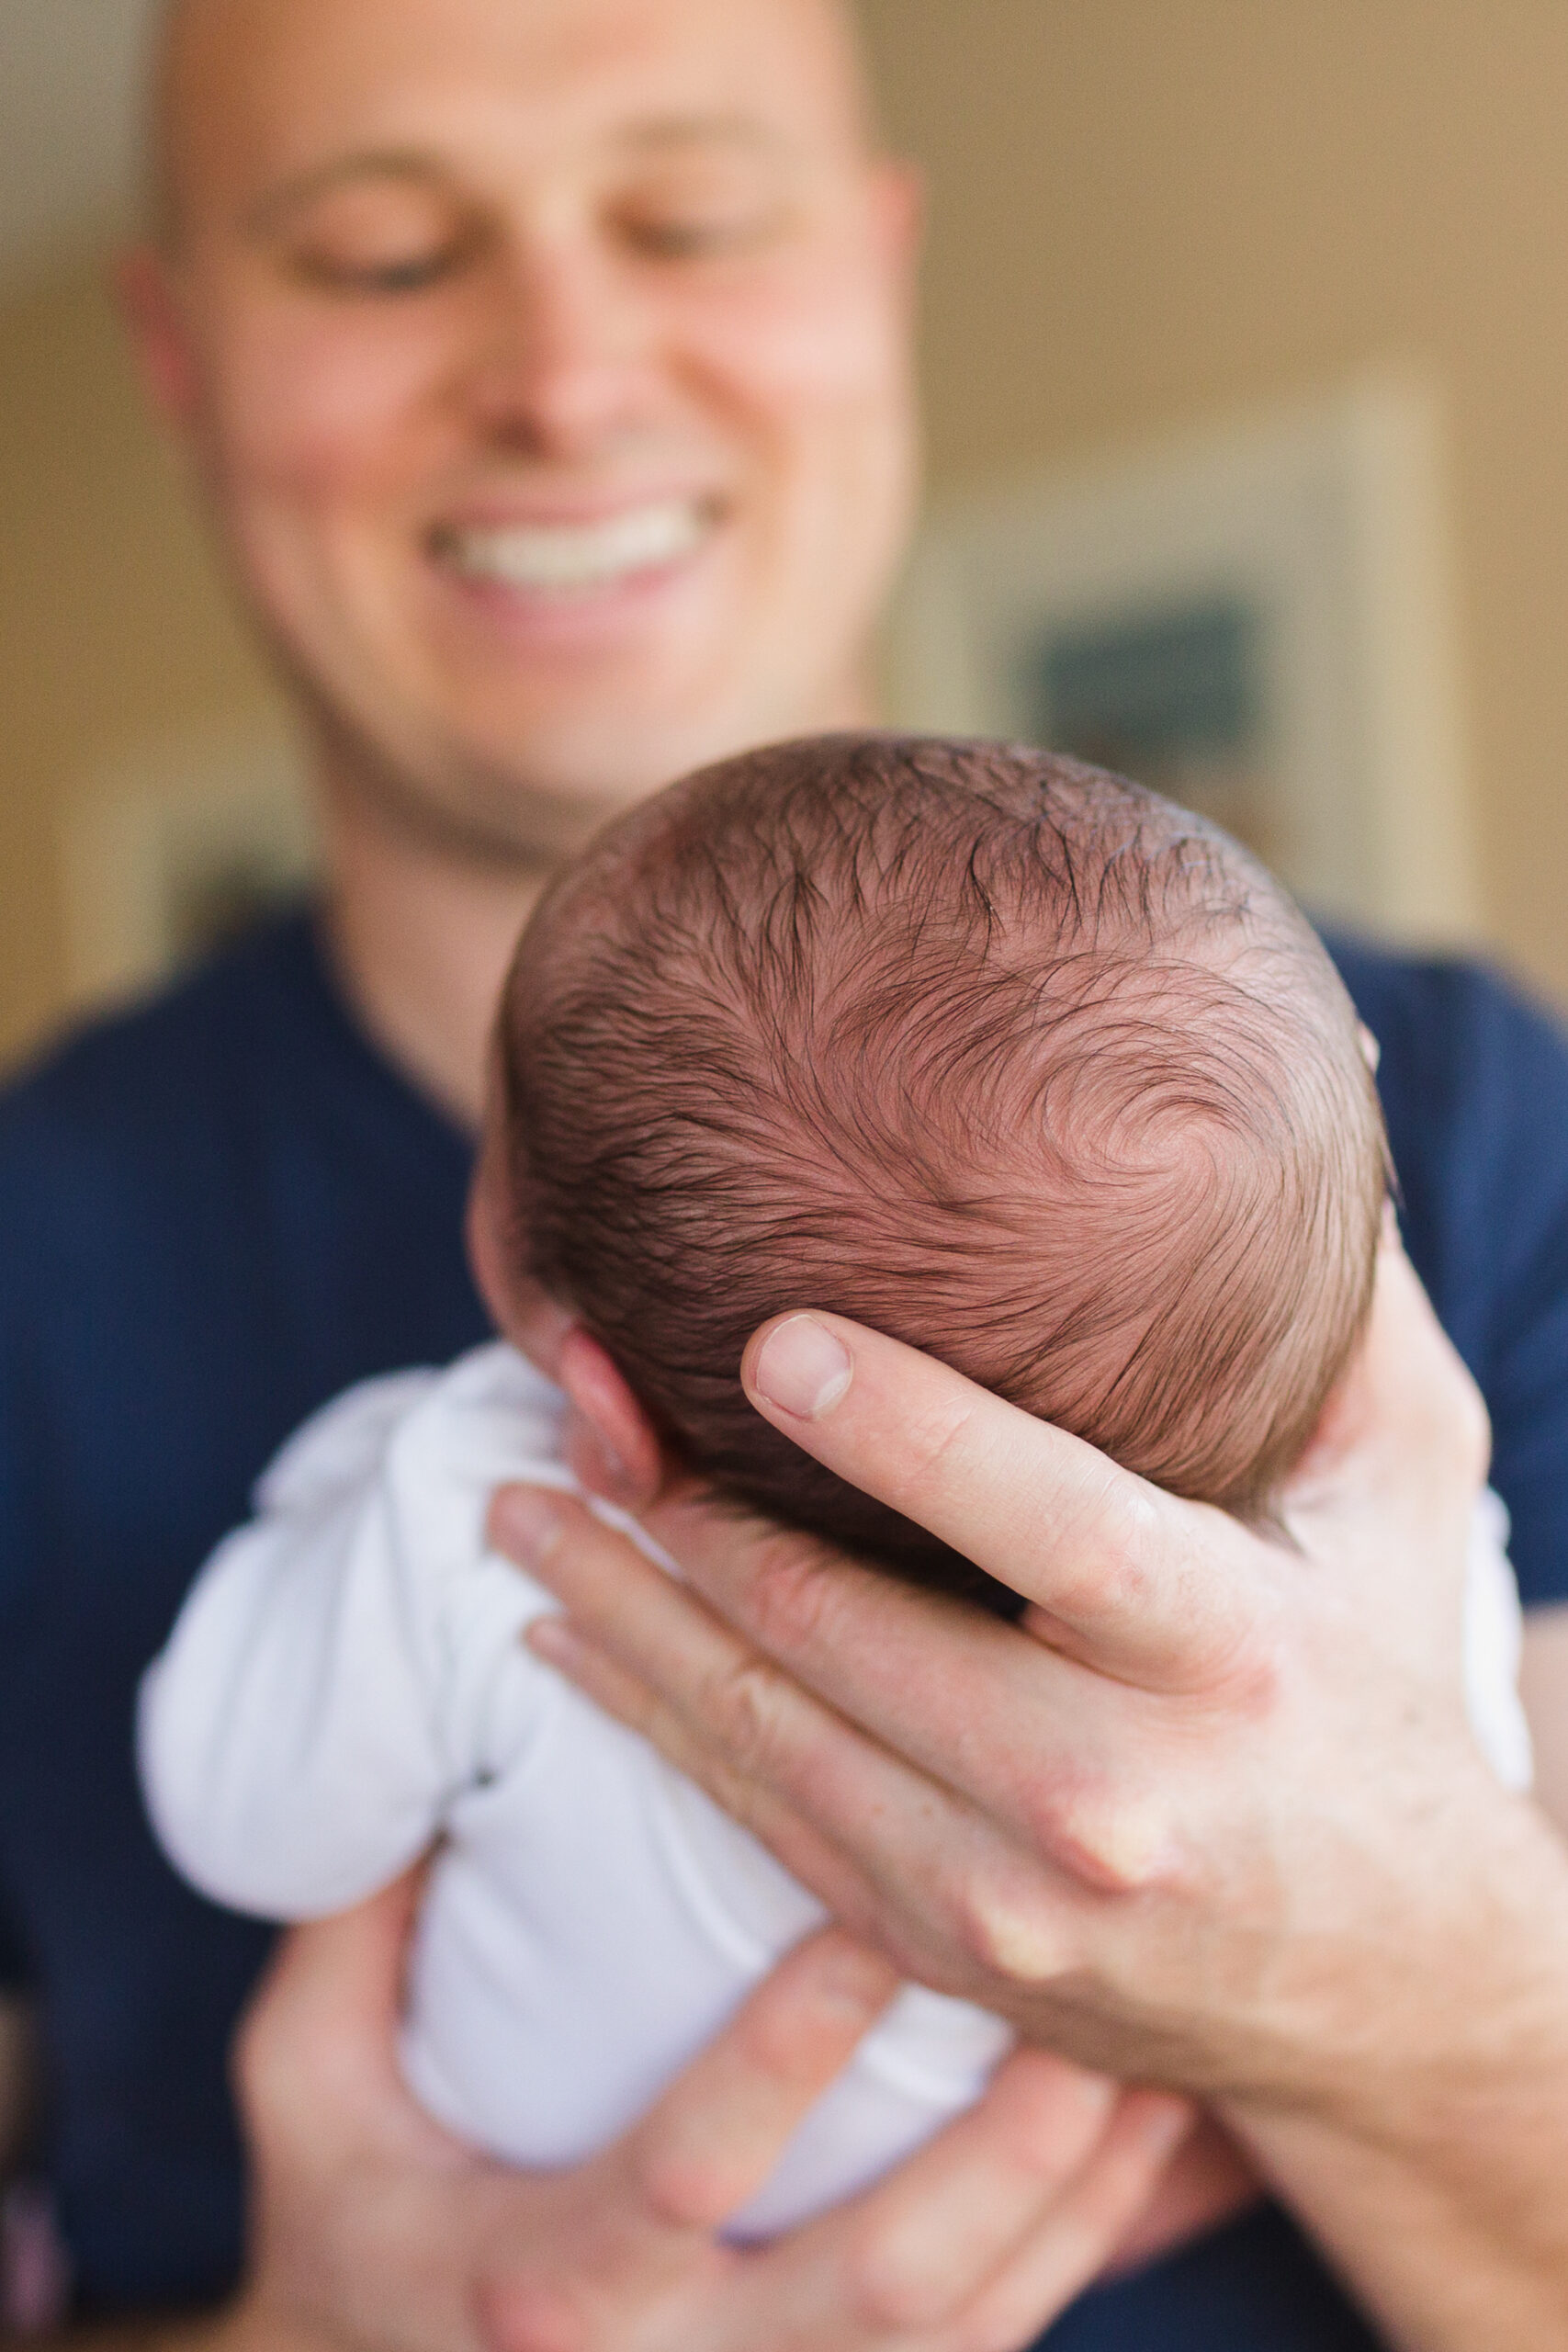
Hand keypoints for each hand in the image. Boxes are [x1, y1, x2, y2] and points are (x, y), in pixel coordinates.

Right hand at [230, 1875, 1189, 2351]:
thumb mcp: (306, 2085)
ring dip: (1071, 2201)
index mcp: (543, 2284)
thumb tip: (421, 1729)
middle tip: (1082, 1997)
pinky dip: (1079, 2259)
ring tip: (1156, 2061)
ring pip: (963, 2337)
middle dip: (998, 2151)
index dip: (783, 2054)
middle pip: (877, 2284)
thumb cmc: (347, 2227)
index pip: (685, 2172)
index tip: (873, 1918)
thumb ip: (358, 1925)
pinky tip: (1150, 2157)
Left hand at [490, 1230, 1567, 2347]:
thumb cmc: (1382, 1681)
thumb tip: (1315, 1102)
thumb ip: (1349, 1321)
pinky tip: (566, 1641)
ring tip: (511, 1511)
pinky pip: (755, 1818)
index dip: (896, 1427)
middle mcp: (1105, 1789)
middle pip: (838, 1627)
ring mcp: (1005, 1893)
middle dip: (683, 1509)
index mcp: (1225, 1648)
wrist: (1388, 1980)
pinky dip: (647, 1721)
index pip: (1042, 1523)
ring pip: (759, 1729)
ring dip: (618, 1610)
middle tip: (574, 1400)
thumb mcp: (1407, 1493)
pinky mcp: (935, 1947)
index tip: (764, 1338)